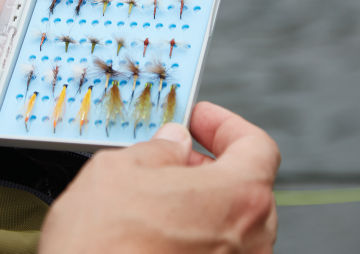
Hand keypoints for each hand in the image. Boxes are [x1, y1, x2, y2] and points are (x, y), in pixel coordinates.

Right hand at [40, 102, 280, 252]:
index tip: (199, 119)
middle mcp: (250, 241)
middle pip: (247, 189)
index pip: (257, 147)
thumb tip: (172, 143)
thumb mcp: (119, 170)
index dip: (226, 126)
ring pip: (230, 228)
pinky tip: (153, 234)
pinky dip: (192, 239)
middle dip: (210, 166)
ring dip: (200, 205)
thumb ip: (157, 149)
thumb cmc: (102, 246)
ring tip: (153, 197)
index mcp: (238, 197)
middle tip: (172, 155)